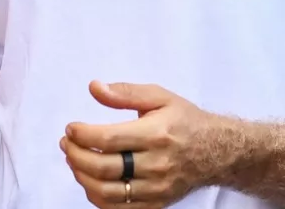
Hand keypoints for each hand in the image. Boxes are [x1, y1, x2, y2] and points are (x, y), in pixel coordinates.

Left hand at [61, 81, 222, 208]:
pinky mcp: (156, 204)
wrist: (217, 151)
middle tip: (67, 144)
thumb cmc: (185, 120)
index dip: (83, 135)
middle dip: (77, 156)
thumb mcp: (160, 97)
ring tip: (74, 161)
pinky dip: (97, 198)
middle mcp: (157, 164)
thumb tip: (94, 87)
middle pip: (104, 168)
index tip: (71, 128)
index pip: (109, 140)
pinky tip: (90, 181)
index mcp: (156, 134)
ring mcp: (156, 188)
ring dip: (82, 177)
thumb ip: (125, 92)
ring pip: (108, 192)